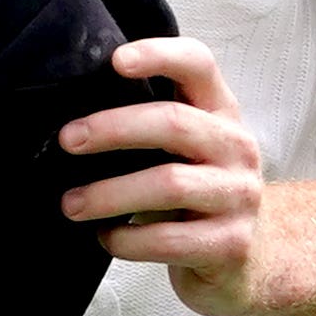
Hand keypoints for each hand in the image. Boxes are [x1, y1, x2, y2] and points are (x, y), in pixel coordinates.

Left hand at [60, 38, 287, 315]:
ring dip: (109, 194)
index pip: (198, 65)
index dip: (159, 55)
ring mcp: (239, 197)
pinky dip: (128, 239)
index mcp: (221, 113)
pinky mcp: (231, 245)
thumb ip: (151, 128)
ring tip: (71, 204)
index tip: (114, 61)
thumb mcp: (186, 151)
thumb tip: (73, 124)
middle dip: (113, 129)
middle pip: (174, 123)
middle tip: (67, 141)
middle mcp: (237, 147)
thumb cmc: (197, 195)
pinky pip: (169, 240)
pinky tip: (107, 237)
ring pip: (169, 184)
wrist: (248, 259)